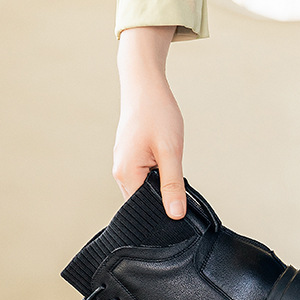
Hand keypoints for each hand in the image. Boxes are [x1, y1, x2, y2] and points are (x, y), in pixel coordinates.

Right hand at [114, 26, 186, 218]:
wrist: (144, 85)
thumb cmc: (156, 113)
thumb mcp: (171, 152)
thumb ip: (173, 185)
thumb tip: (176, 214)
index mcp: (127, 174)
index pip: (142, 209)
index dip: (161, 214)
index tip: (179, 209)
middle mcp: (120, 173)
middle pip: (142, 202)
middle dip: (162, 200)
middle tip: (179, 186)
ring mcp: (123, 165)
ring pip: (144, 190)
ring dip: (161, 186)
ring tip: (171, 167)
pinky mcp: (129, 158)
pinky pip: (143, 177)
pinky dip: (157, 176)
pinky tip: (166, 162)